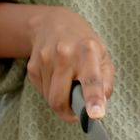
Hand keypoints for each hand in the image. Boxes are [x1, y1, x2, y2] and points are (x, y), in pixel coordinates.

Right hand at [26, 7, 113, 121]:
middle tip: (77, 111)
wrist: (53, 23)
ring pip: (50, 99)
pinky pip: (42, 92)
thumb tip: (102, 104)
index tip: (96, 115)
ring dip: (60, 101)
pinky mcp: (32, 66)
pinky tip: (57, 78)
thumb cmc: (84, 44)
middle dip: (68, 112)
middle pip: (60, 98)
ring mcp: (45, 59)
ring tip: (68, 86)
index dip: (93, 99)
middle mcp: (65, 53)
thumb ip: (106, 81)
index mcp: (88, 50)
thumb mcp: (103, 56)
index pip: (91, 79)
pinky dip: (51, 93)